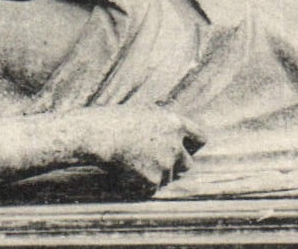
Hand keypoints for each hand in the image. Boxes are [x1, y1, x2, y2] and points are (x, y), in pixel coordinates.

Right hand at [81, 106, 205, 194]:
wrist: (97, 135)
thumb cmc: (115, 119)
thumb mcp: (144, 110)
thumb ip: (163, 120)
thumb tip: (173, 130)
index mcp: (175, 124)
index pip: (201, 138)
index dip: (193, 145)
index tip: (186, 149)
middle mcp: (175, 145)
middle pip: (187, 164)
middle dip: (175, 165)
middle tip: (157, 162)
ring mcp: (165, 165)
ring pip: (167, 177)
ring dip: (155, 174)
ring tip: (133, 163)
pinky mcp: (152, 181)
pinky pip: (152, 188)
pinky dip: (142, 184)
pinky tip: (127, 172)